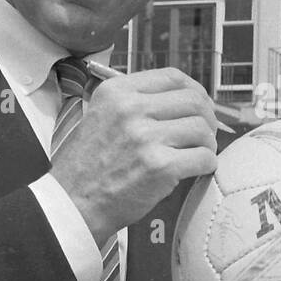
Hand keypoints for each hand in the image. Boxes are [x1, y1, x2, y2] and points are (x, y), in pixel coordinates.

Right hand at [50, 67, 217, 239]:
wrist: (73, 204)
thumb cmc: (90, 165)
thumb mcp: (102, 116)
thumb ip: (137, 103)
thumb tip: (185, 100)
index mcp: (117, 92)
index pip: (172, 77)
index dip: (194, 90)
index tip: (199, 105)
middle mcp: (130, 109)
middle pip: (194, 100)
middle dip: (207, 117)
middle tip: (204, 133)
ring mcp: (146, 138)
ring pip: (202, 129)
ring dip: (207, 143)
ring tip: (197, 153)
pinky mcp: (160, 167)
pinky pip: (204, 157)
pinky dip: (207, 164)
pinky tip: (197, 169)